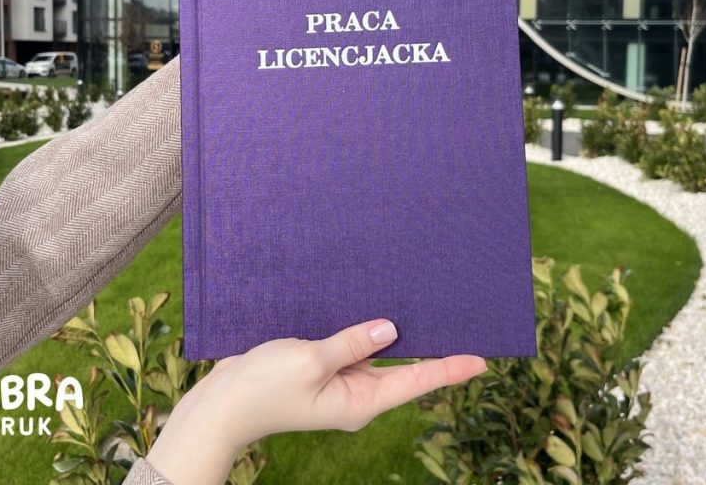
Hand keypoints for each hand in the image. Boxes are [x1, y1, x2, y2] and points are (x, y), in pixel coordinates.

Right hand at [146, 319, 485, 484]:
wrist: (222, 403)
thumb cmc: (262, 388)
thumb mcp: (309, 362)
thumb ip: (351, 343)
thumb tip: (391, 327)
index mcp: (359, 402)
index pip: (416, 381)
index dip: (450, 368)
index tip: (483, 359)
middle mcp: (356, 394)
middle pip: (403, 367)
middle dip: (429, 343)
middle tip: (462, 319)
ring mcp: (339, 381)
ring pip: (377, 352)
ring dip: (395, 330)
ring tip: (427, 303)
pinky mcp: (322, 368)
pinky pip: (352, 346)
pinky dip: (363, 328)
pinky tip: (373, 305)